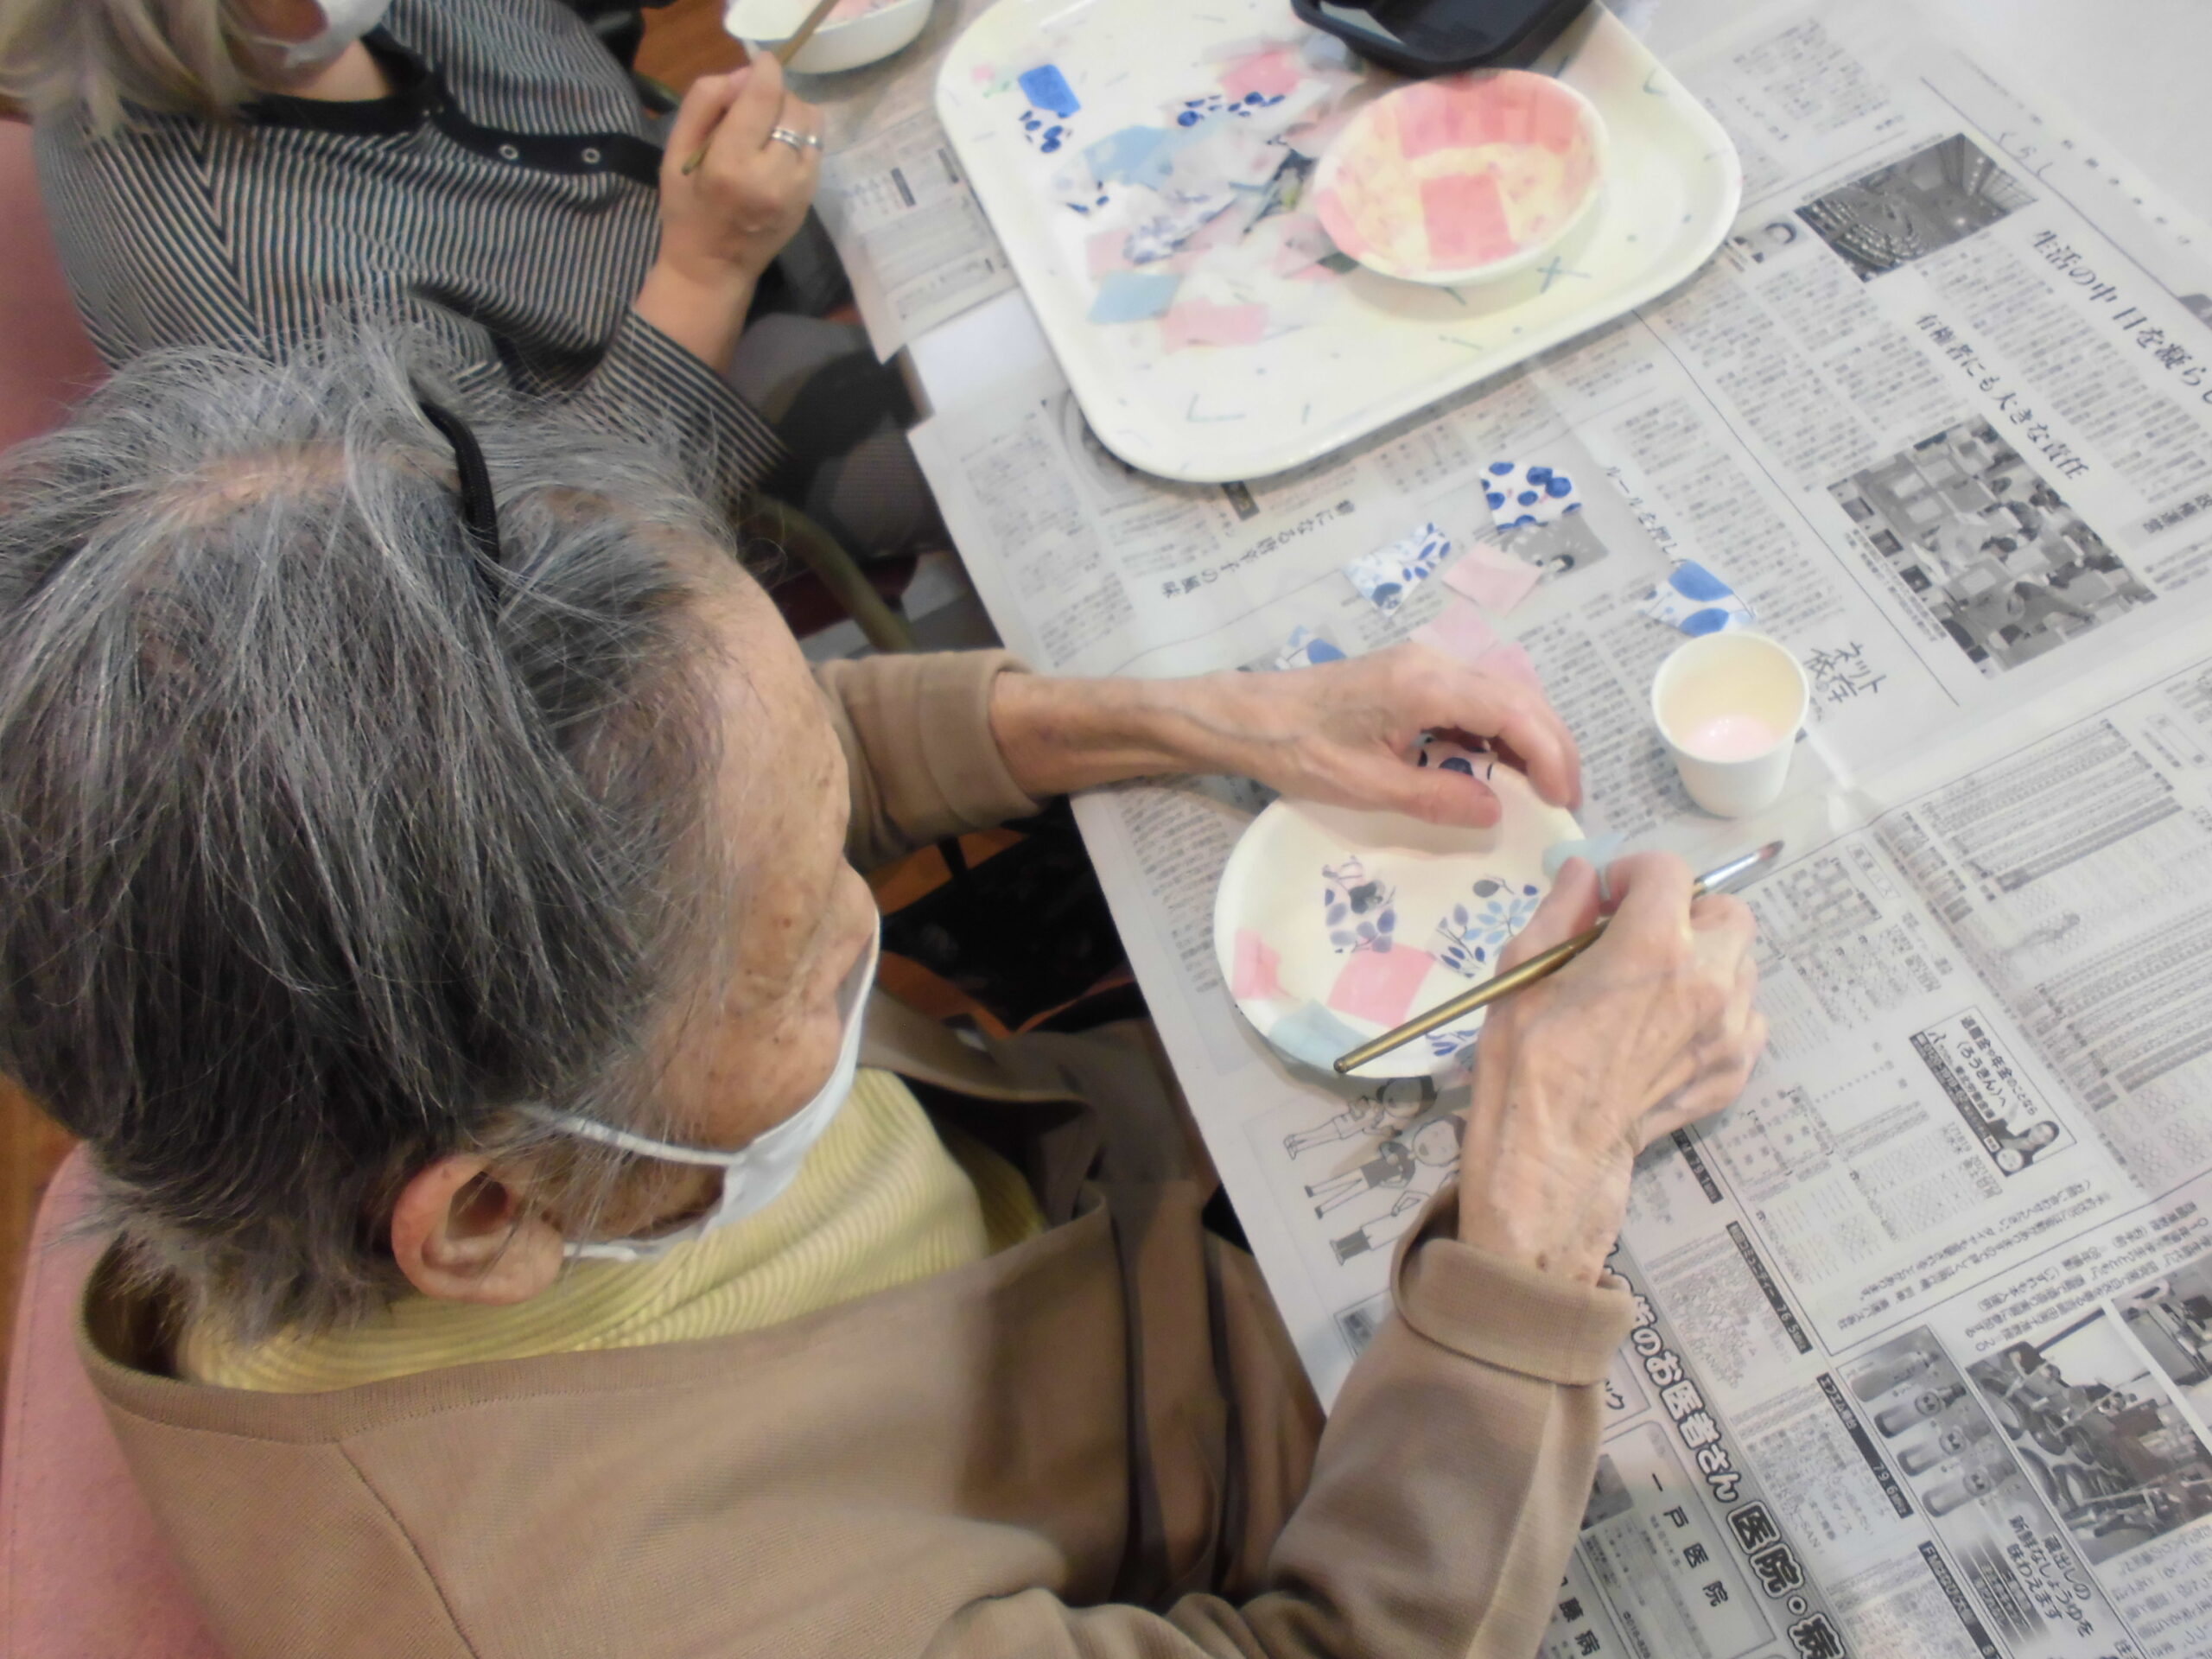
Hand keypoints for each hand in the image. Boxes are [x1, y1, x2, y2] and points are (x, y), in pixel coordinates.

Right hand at [660, 57, 820, 287]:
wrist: (713, 269)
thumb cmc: (687, 210)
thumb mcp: (675, 152)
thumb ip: (705, 103)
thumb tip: (743, 75)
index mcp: (731, 164)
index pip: (764, 96)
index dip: (765, 70)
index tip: (759, 64)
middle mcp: (771, 176)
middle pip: (791, 105)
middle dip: (775, 93)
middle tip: (753, 105)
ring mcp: (797, 190)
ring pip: (811, 123)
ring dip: (792, 112)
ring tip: (769, 125)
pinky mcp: (810, 198)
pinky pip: (817, 146)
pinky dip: (801, 136)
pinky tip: (780, 147)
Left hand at [987, 643, 1580, 823]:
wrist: (1244, 715)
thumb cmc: (1296, 747)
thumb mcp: (1366, 785)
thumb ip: (1436, 797)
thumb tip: (1497, 812)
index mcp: (1429, 682)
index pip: (1517, 713)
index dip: (1552, 756)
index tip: (1565, 800)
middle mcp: (1436, 662)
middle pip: (1521, 698)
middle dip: (1552, 747)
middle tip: (1565, 801)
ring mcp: (1426, 666)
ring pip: (1503, 697)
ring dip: (1528, 740)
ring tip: (1540, 791)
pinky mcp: (1414, 678)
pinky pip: (1474, 701)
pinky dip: (1497, 733)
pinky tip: (1496, 770)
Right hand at [1454, 854, 1764, 1283]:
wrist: (1554, 1147)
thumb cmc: (1527, 1054)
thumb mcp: (1525, 966)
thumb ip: (1563, 908)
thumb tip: (1585, 873)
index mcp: (1654, 943)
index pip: (1669, 871)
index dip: (1634, 872)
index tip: (1608, 896)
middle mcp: (1708, 978)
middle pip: (1728, 911)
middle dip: (1689, 912)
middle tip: (1644, 936)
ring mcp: (1731, 1028)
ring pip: (1742, 964)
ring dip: (1708, 960)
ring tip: (1659, 987)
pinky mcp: (1737, 1069)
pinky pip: (1747, 1018)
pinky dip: (1719, 1012)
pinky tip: (1674, 1030)